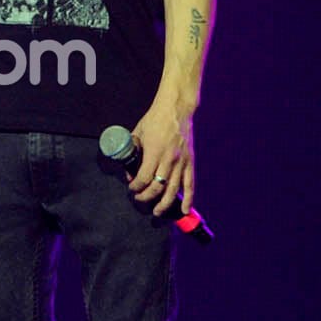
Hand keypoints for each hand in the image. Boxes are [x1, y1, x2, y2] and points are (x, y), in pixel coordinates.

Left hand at [127, 100, 194, 217]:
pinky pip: (190, 184)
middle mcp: (168, 160)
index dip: (135, 187)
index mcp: (154, 152)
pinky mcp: (190, 162)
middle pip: (157, 188)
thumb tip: (130, 167)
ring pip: (173, 190)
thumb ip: (133, 150)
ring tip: (157, 212)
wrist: (176, 108)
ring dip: (164, 204)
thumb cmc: (155, 119)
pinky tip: (183, 210)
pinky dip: (188, 199)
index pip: (143, 178)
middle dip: (146, 197)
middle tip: (140, 199)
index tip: (132, 187)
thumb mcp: (138, 132)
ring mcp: (181, 162)